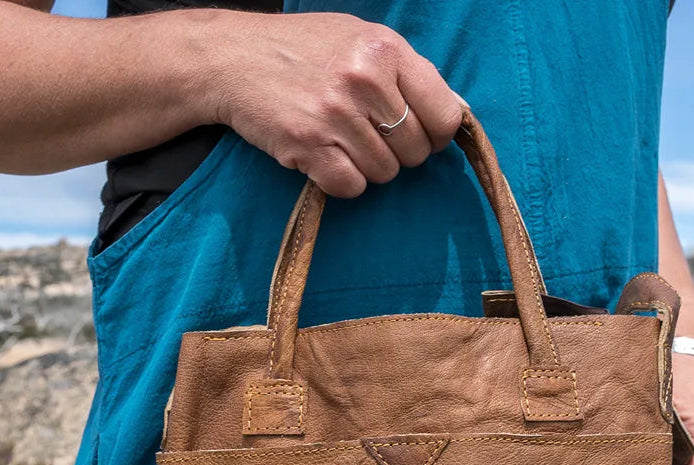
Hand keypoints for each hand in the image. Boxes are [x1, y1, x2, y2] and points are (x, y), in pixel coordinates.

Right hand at [206, 11, 462, 196]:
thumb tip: (453, 115)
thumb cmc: (303, 50)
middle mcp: (364, 80)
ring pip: (385, 173)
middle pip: (415, 152)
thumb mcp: (360, 39)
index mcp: (386, 50)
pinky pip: (352, 186)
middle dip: (398, 152)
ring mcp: (336, 115)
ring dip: (367, 166)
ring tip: (341, 140)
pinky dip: (342, 181)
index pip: (444, 114)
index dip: (437, 134)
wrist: (232, 57)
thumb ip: (405, 73)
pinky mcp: (309, 146)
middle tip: (368, 135)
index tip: (421, 135)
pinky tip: (325, 157)